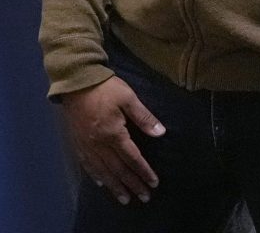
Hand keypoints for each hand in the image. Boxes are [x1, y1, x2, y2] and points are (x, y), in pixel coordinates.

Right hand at [60, 75, 164, 205]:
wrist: (77, 82)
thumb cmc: (106, 89)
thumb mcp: (129, 99)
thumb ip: (145, 118)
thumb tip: (161, 133)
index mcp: (113, 134)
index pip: (132, 158)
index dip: (143, 171)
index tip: (153, 183)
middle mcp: (99, 144)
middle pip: (117, 169)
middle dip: (131, 184)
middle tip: (143, 197)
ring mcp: (86, 145)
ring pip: (102, 171)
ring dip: (114, 186)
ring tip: (124, 198)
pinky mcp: (77, 143)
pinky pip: (87, 164)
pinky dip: (96, 175)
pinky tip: (102, 183)